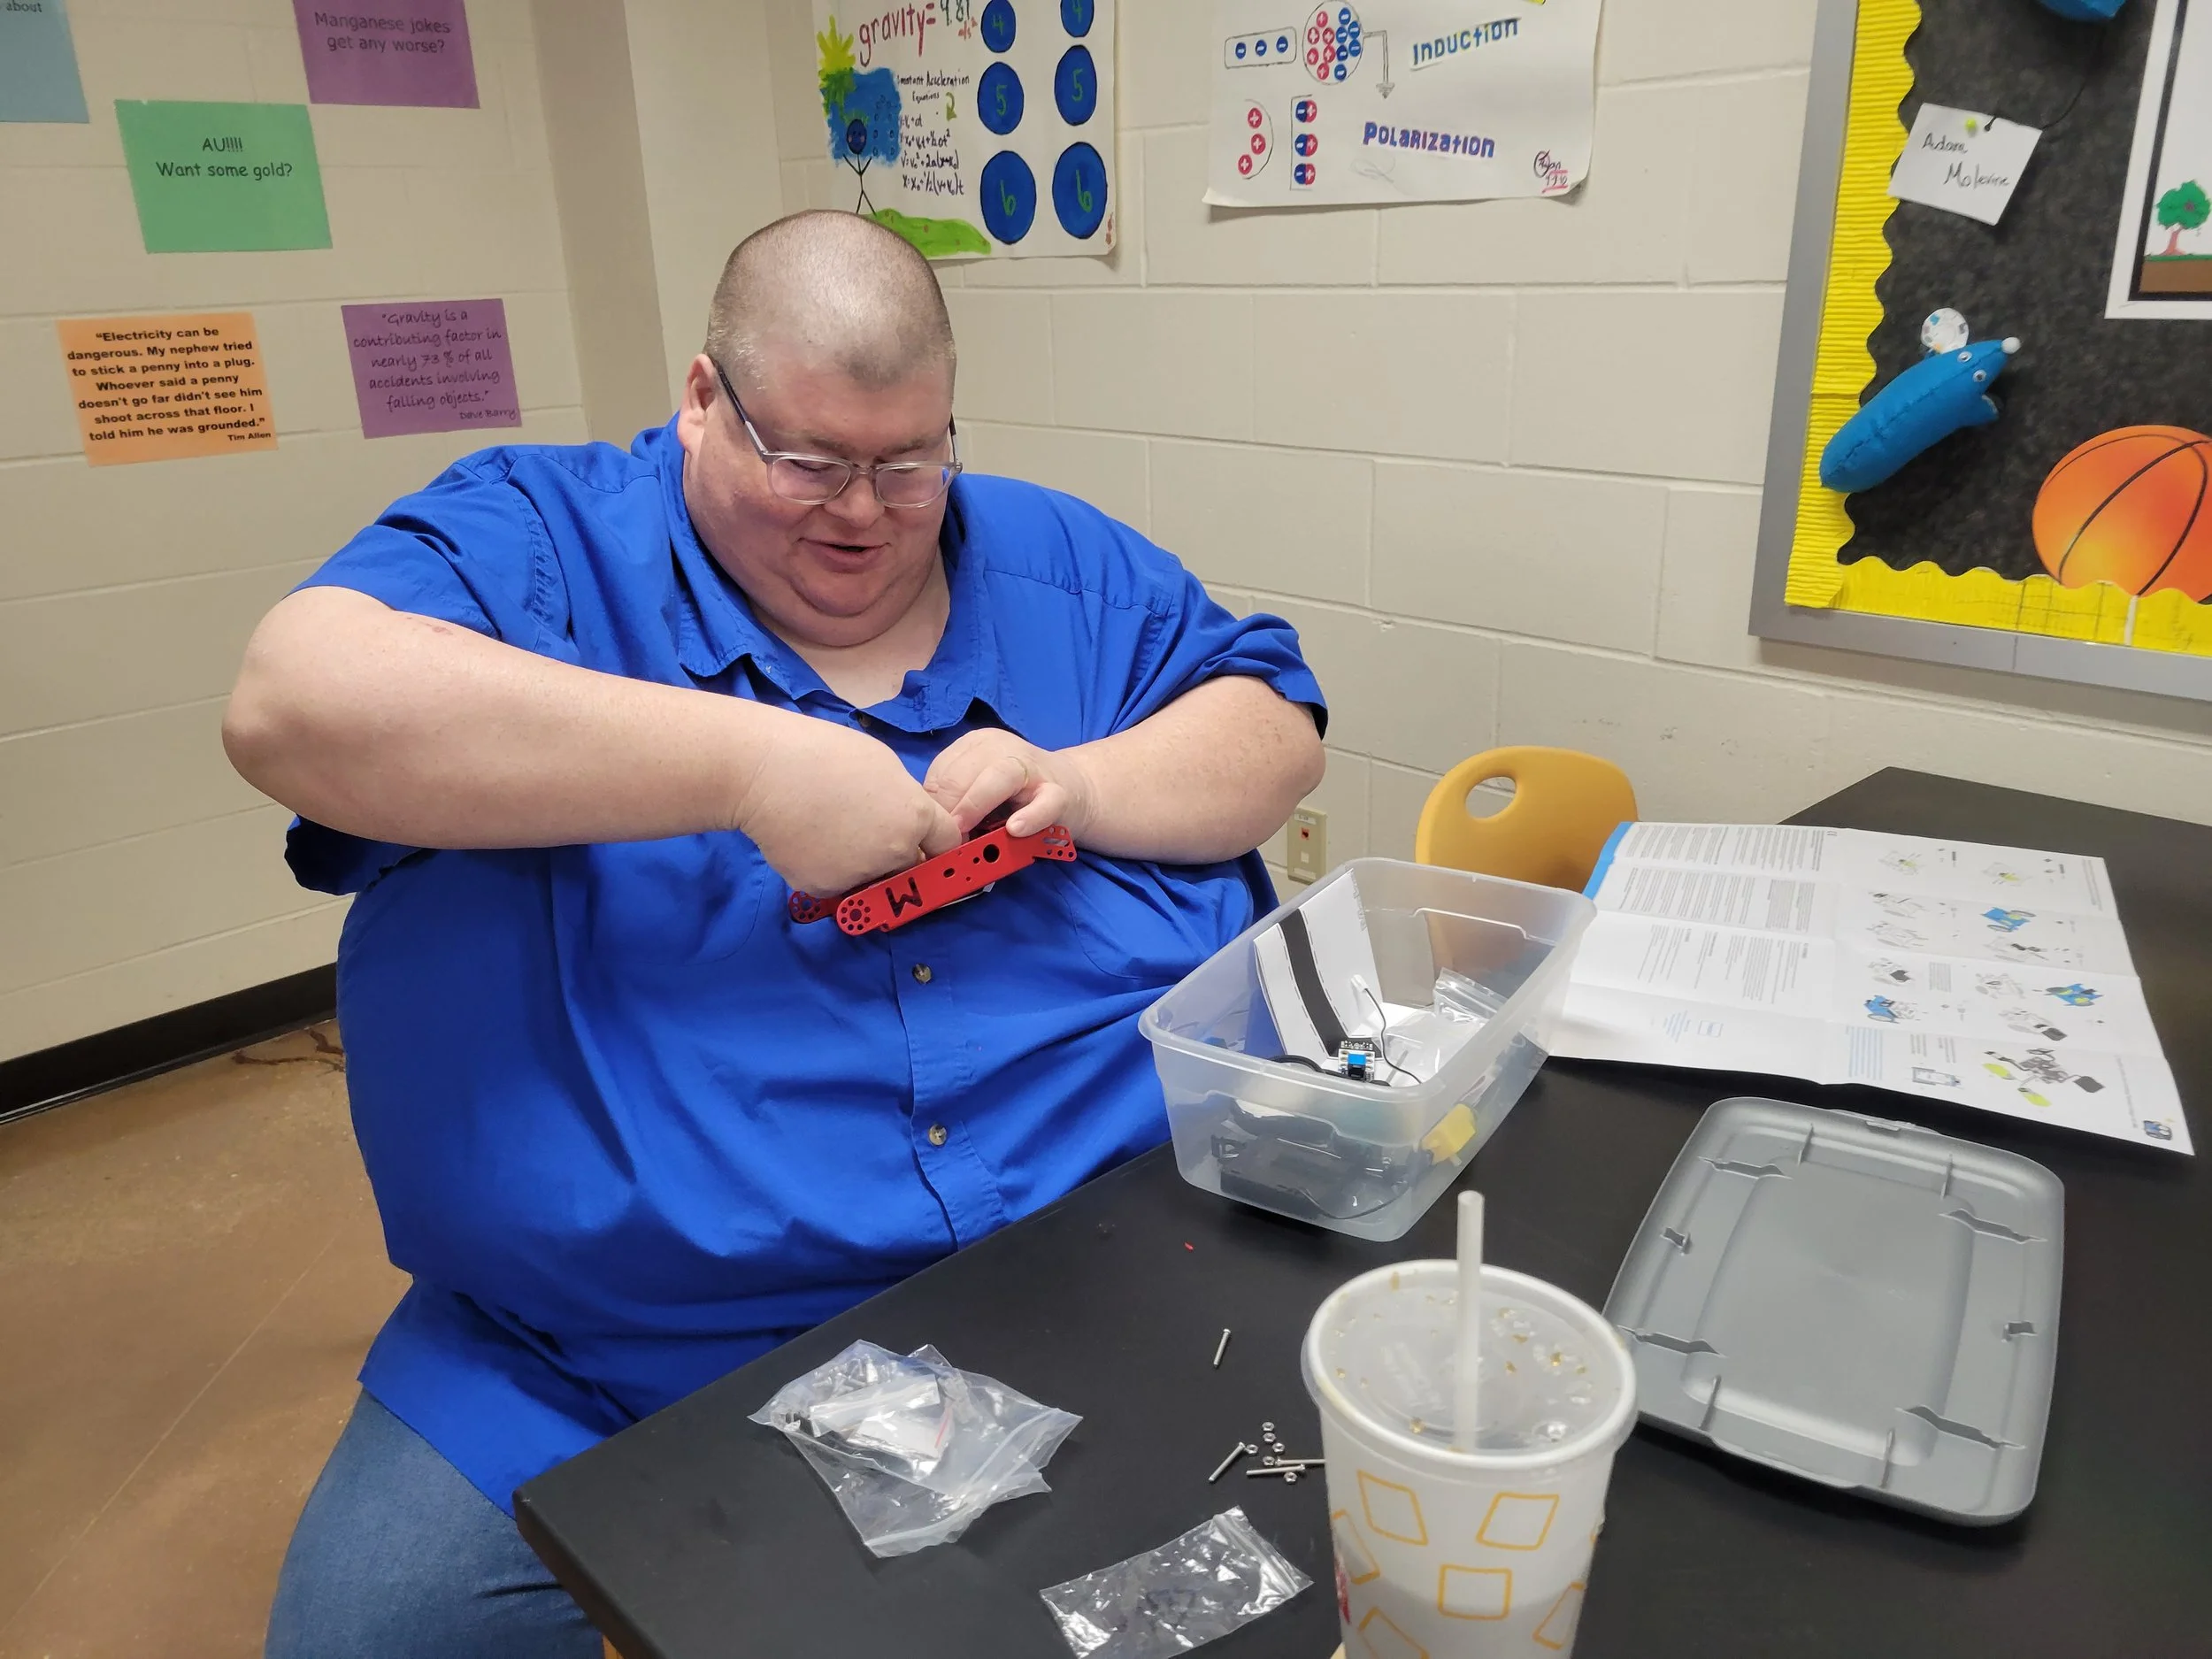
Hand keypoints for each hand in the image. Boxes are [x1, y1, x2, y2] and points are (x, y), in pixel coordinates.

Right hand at [730, 710, 961, 894]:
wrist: (763, 773)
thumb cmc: (822, 754)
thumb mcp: (883, 764)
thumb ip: (904, 799)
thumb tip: (904, 819)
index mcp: (914, 817)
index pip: (947, 843)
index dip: (937, 839)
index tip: (927, 839)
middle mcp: (894, 853)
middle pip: (909, 862)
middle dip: (896, 851)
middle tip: (863, 825)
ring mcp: (859, 874)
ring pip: (871, 874)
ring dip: (860, 861)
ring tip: (827, 826)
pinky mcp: (825, 888)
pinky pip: (836, 882)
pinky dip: (825, 868)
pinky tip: (807, 840)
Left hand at [922, 728, 1096, 839]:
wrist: (1072, 788)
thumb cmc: (1014, 794)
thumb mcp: (976, 788)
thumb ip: (952, 799)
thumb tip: (921, 827)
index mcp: (976, 745)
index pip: (941, 771)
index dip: (930, 804)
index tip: (925, 831)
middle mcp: (1001, 748)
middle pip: (963, 773)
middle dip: (947, 809)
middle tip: (939, 841)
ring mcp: (1033, 768)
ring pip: (999, 778)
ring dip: (975, 806)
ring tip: (962, 833)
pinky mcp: (1059, 793)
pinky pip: (1044, 803)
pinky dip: (1029, 816)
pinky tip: (1015, 830)